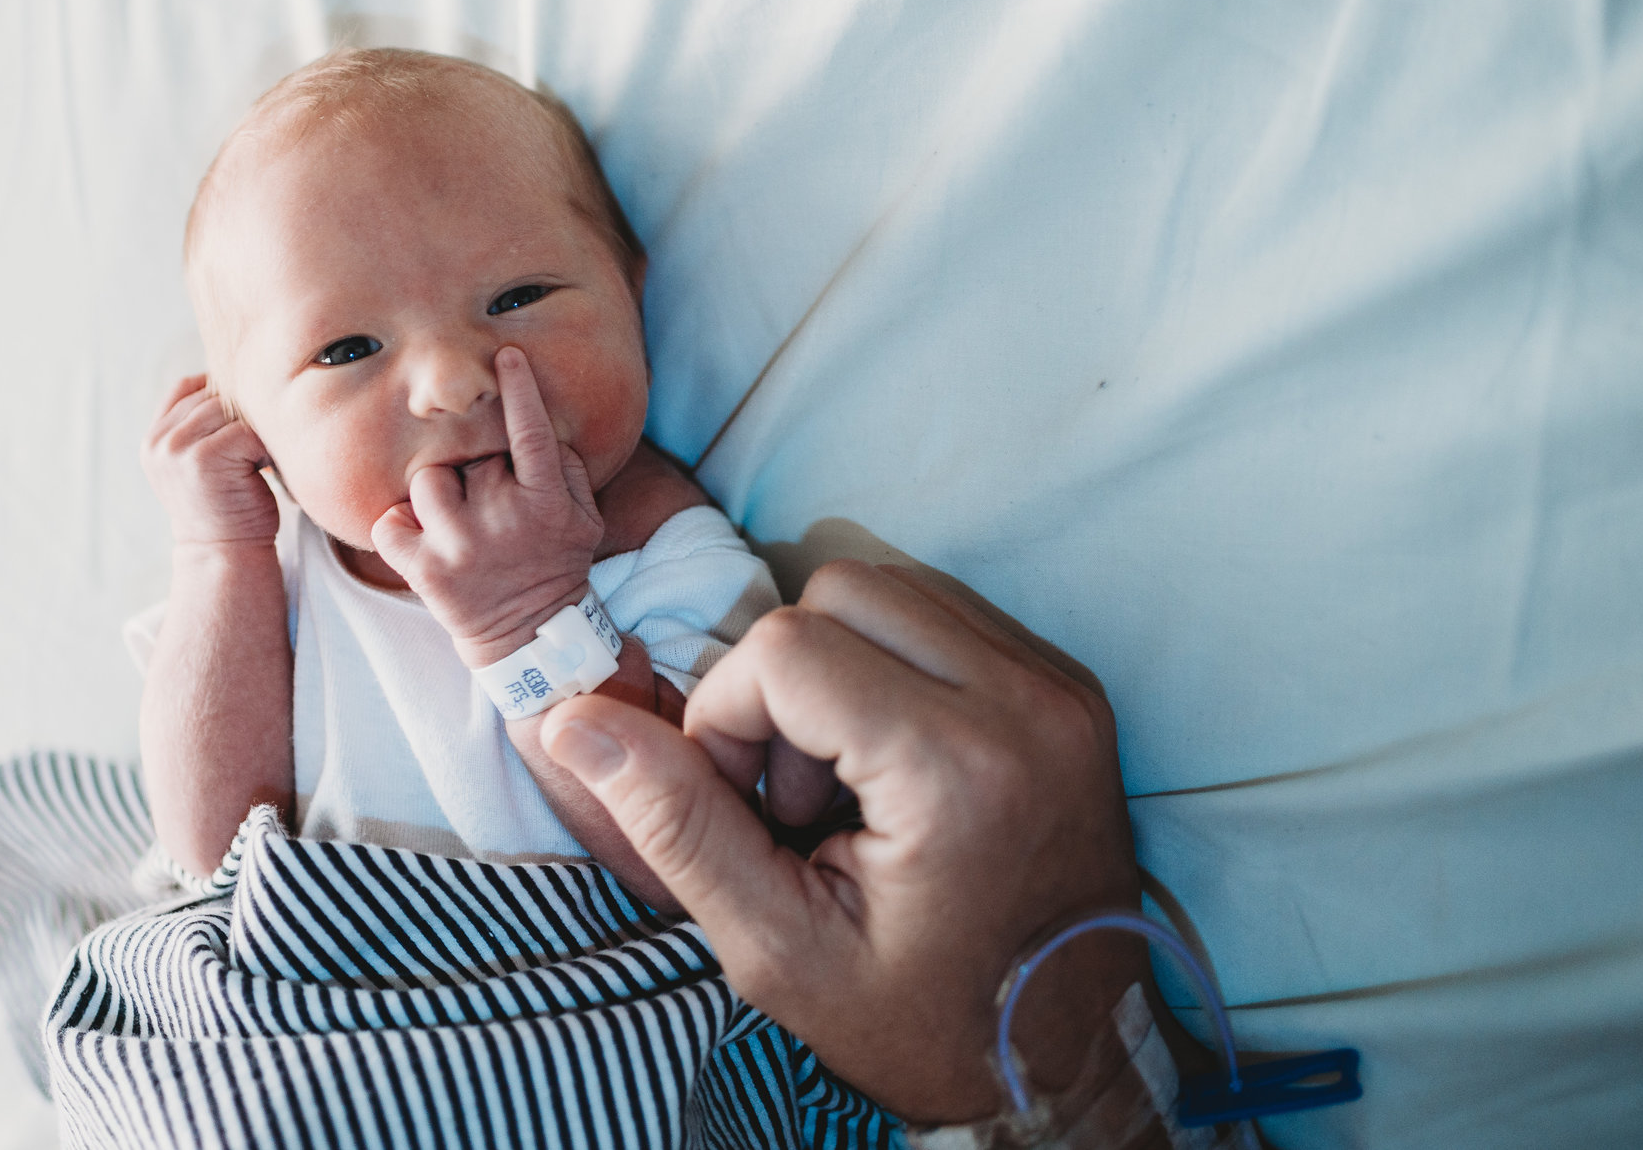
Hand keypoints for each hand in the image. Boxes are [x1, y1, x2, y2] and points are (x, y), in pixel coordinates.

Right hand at [140, 376, 278, 546]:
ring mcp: (175, 449)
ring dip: (255, 429)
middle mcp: (158, 442)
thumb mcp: (198, 459)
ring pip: (230, 410)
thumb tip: (232, 372)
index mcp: (153, 438)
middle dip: (243, 413)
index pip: (186, 387)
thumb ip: (199, 423)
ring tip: (261, 457)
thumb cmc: (225, 505)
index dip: (220, 394)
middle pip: (212, 395)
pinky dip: (262, 447)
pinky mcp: (202, 459)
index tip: (244, 417)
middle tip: (260, 443)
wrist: (225, 555)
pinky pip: (244, 430)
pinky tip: (264, 470)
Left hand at [371, 347, 604, 666]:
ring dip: (436, 493)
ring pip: (427, 480)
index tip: (507, 356)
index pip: (532, 433)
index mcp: (545, 502)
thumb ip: (565, 466)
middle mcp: (503, 520)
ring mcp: (461, 546)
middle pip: (472, 454)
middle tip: (489, 503)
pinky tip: (421, 538)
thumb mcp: (583, 517)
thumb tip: (537, 419)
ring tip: (455, 519)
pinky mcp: (425, 571)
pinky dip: (397, 526)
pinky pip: (389, 522)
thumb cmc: (554, 562)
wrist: (530, 637)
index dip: (520, 390)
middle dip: (476, 470)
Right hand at [538, 558, 1144, 1124]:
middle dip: (784, 679)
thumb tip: (571, 720)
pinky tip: (893, 762)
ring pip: (890, 587)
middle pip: (838, 591)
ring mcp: (1061, 691)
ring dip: (838, 664)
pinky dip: (892, 664)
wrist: (1068, 1057)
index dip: (731, 714)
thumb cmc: (921, 1021)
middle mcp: (1028, 707)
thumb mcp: (777, 949)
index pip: (787, 647)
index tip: (752, 806)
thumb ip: (677, 824)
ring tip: (846, 780)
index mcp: (960, 773)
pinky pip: (946, 612)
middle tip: (797, 793)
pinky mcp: (1071, 688)